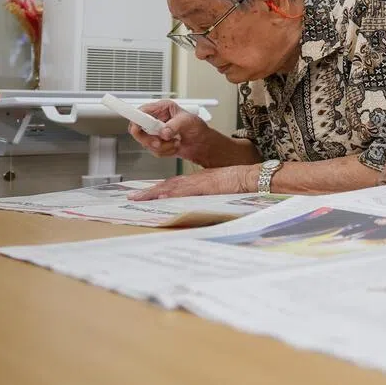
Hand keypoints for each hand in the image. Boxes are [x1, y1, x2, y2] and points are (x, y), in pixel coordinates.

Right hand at [126, 100, 210, 161]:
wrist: (203, 144)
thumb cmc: (197, 128)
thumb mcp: (188, 122)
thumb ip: (174, 126)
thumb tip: (164, 132)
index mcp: (162, 108)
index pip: (141, 112)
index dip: (136, 120)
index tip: (137, 128)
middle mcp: (156, 120)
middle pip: (138, 130)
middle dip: (149, 139)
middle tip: (160, 141)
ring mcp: (155, 132)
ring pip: (146, 143)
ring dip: (162, 146)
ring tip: (175, 142)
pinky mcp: (157, 143)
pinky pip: (153, 151)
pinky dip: (166, 151)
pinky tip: (175, 146)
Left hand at [128, 164, 253, 199]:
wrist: (252, 177)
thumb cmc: (241, 183)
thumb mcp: (221, 189)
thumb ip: (208, 195)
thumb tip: (198, 207)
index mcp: (199, 181)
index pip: (174, 185)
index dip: (158, 190)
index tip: (145, 195)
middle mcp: (196, 180)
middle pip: (168, 185)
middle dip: (150, 192)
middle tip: (133, 198)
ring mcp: (199, 183)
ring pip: (172, 187)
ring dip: (154, 193)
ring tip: (139, 198)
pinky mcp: (205, 186)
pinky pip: (185, 191)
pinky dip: (172, 194)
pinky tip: (162, 198)